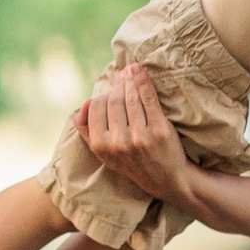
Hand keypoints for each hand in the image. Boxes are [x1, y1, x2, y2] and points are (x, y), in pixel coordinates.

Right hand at [75, 63, 191, 206]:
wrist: (166, 179)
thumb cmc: (132, 162)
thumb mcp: (104, 154)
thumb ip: (88, 131)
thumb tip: (83, 103)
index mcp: (101, 146)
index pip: (95, 107)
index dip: (103, 95)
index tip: (111, 89)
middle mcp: (119, 142)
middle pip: (113, 100)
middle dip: (118, 84)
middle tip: (124, 74)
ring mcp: (140, 136)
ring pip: (131, 97)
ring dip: (130, 79)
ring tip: (132, 70)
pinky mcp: (160, 130)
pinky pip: (149, 98)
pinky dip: (144, 81)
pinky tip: (141, 71)